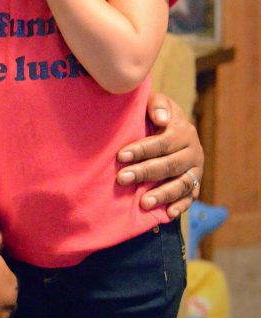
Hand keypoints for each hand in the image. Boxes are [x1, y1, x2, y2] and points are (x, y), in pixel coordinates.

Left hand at [116, 93, 203, 217]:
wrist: (174, 130)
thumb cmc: (156, 116)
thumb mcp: (156, 104)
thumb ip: (157, 105)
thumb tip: (161, 119)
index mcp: (183, 131)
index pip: (162, 142)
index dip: (141, 150)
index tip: (120, 156)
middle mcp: (193, 151)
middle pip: (169, 165)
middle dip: (144, 172)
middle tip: (122, 179)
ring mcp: (196, 170)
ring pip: (181, 184)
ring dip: (162, 194)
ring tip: (143, 203)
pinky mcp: (196, 186)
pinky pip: (190, 198)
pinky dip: (180, 206)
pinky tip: (167, 214)